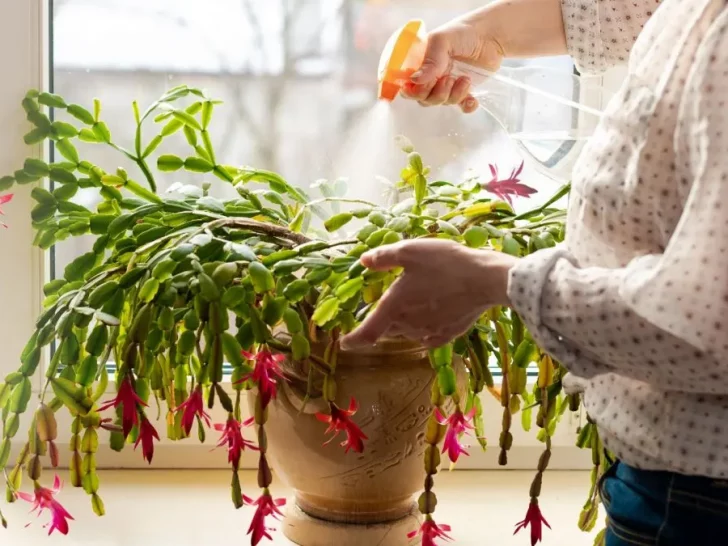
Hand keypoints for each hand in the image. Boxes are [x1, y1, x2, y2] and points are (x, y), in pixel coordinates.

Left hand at [341, 239, 517, 349]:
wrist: (486, 280)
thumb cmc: (446, 263)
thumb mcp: (410, 251)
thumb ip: (384, 257)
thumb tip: (363, 261)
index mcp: (394, 306)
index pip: (367, 332)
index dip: (353, 340)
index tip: (344, 343)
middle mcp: (408, 324)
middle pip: (387, 330)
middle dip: (381, 322)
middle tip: (386, 305)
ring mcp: (429, 332)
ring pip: (407, 332)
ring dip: (403, 323)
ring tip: (412, 303)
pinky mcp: (448, 334)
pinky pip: (427, 337)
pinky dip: (423, 329)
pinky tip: (430, 317)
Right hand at [402, 18, 503, 112]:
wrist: (492, 35)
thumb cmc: (464, 32)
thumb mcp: (443, 41)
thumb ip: (430, 61)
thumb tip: (415, 80)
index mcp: (421, 64)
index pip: (408, 85)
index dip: (411, 91)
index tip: (419, 88)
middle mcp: (432, 76)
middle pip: (424, 99)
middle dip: (436, 94)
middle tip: (448, 80)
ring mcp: (448, 85)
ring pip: (442, 102)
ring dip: (454, 95)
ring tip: (465, 79)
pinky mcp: (464, 91)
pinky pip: (461, 107)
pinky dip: (467, 105)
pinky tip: (473, 98)